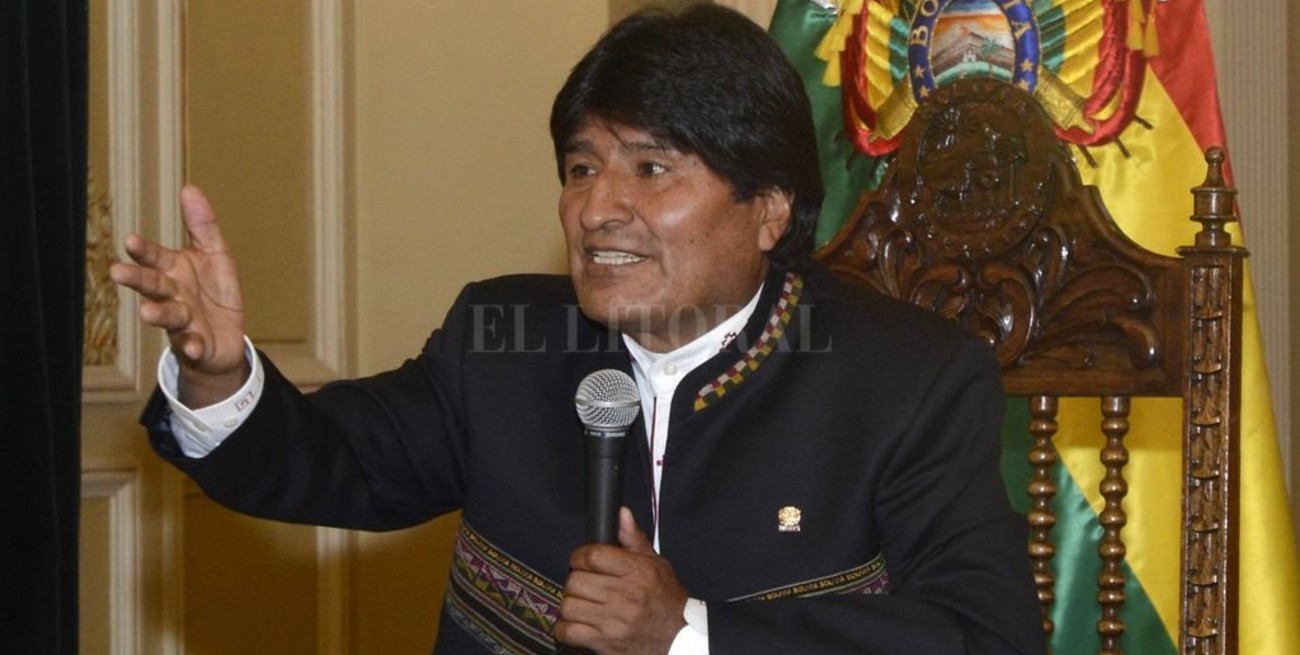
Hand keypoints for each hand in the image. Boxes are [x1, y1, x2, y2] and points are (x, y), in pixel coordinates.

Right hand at [110, 185, 248, 405]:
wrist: (226, 337)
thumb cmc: (214, 292)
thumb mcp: (215, 254)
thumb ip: (202, 225)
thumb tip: (190, 188)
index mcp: (173, 271)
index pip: (154, 258)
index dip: (143, 250)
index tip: (130, 240)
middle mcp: (172, 295)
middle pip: (151, 286)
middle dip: (135, 279)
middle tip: (116, 273)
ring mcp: (181, 321)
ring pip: (167, 316)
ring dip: (158, 314)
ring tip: (147, 312)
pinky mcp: (195, 344)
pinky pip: (191, 345)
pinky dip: (190, 345)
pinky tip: (192, 345)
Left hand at [554, 508, 688, 654]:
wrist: (679, 639)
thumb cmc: (666, 601)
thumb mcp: (657, 565)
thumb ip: (634, 539)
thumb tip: (621, 514)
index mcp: (638, 573)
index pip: (592, 556)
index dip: (580, 556)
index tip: (583, 561)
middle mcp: (626, 597)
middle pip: (576, 581)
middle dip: (576, 581)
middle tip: (585, 585)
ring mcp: (614, 622)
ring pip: (569, 605)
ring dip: (572, 604)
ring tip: (583, 605)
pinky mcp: (605, 644)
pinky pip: (568, 632)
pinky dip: (565, 629)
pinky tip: (577, 624)